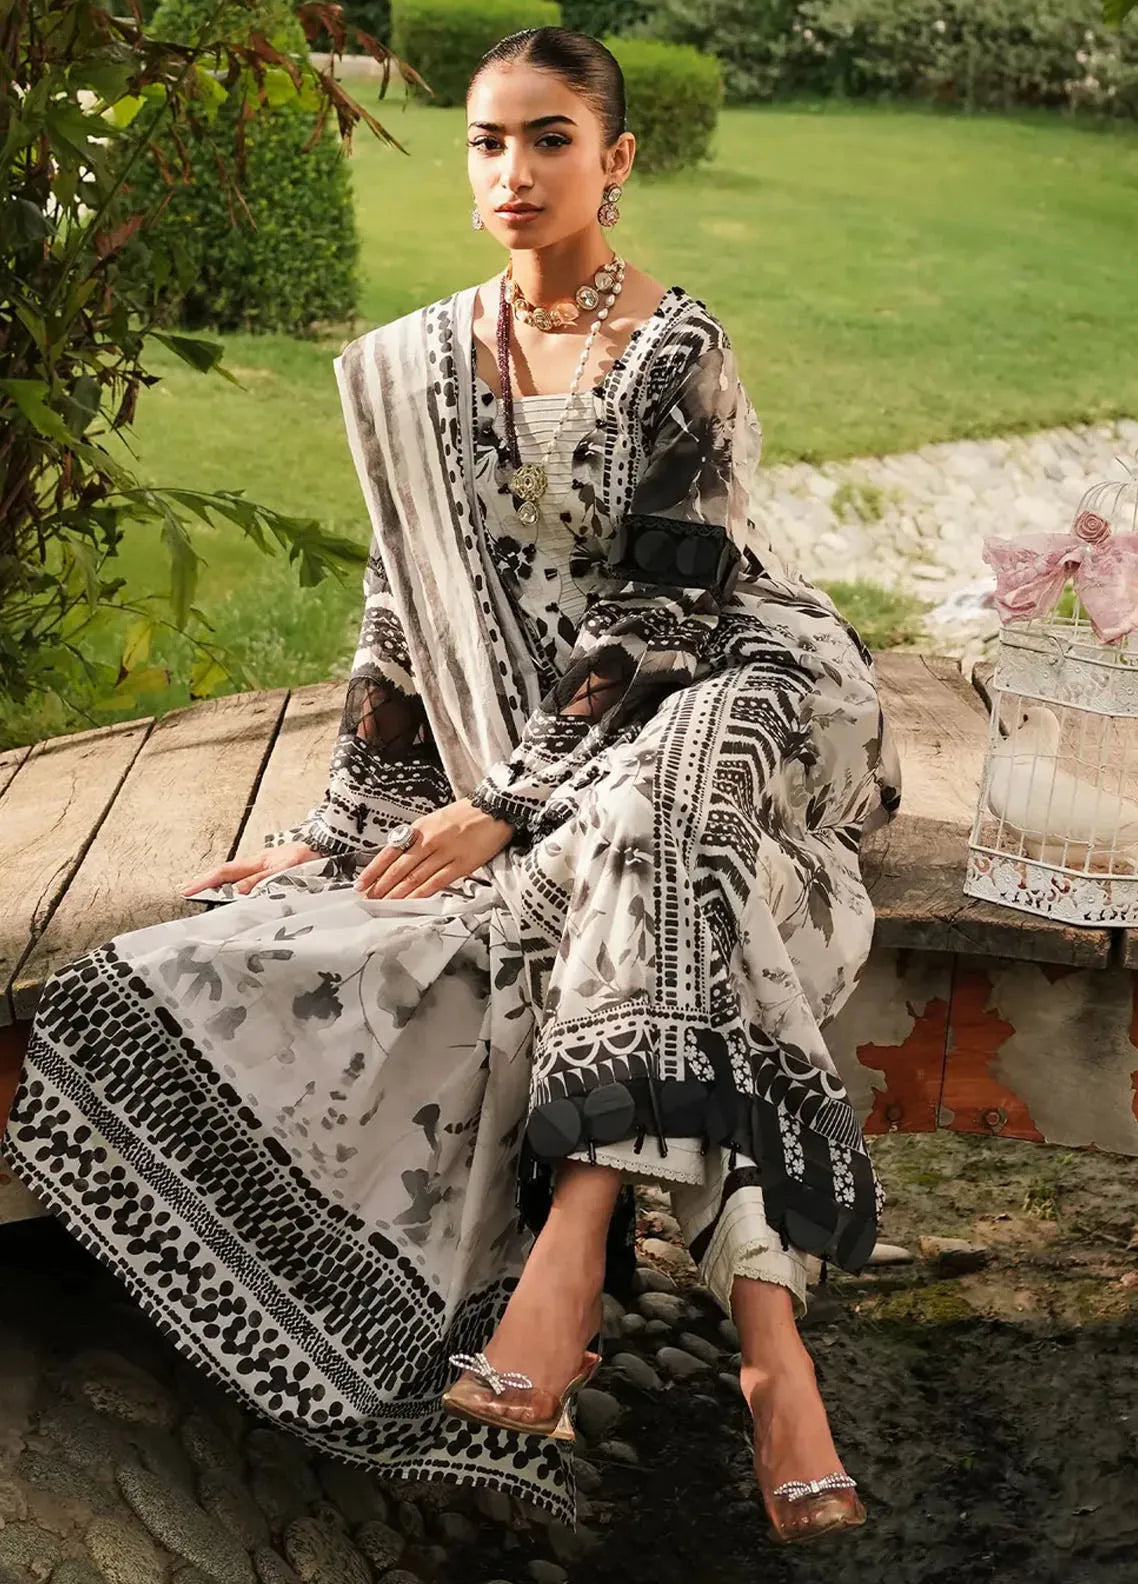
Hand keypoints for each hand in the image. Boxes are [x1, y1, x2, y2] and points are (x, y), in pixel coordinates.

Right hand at [183, 840, 321, 897]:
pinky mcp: (269, 872)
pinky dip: (232, 886)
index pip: (224, 872)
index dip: (204, 882)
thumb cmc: (307, 857)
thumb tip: (238, 891)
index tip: (187, 890)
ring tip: (198, 891)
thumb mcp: (286, 869)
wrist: (324, 847)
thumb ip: (263, 879)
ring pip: (233, 876)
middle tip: (185, 891)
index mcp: (256, 862)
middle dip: (204, 881)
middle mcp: (256, 864)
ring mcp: (261, 867)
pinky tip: (227, 892)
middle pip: (224, 873)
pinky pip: (245, 880)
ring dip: (216, 884)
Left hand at [355, 799, 512, 900]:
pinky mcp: (462, 864)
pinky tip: (410, 902)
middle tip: (368, 899)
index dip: (374, 870)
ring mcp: (445, 853)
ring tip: (384, 905)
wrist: (495, 809)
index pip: (390, 852)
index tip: (361, 883)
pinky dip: (421, 894)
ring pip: (415, 877)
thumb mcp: (435, 819)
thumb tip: (400, 855)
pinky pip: (437, 882)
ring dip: (397, 893)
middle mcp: (429, 841)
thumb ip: (419, 837)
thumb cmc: (466, 814)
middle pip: (400, 868)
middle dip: (382, 886)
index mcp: (420, 828)